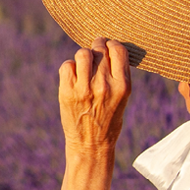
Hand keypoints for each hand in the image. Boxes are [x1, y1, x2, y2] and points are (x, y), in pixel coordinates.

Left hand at [58, 39, 131, 156]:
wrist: (91, 145)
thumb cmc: (109, 119)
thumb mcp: (123, 97)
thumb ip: (117, 74)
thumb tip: (108, 48)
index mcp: (123, 85)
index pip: (118, 50)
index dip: (111, 44)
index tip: (107, 46)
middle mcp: (105, 85)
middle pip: (99, 49)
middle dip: (96, 47)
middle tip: (94, 52)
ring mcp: (85, 88)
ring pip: (82, 54)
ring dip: (83, 56)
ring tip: (83, 65)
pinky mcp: (67, 92)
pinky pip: (67, 65)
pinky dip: (69, 67)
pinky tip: (73, 77)